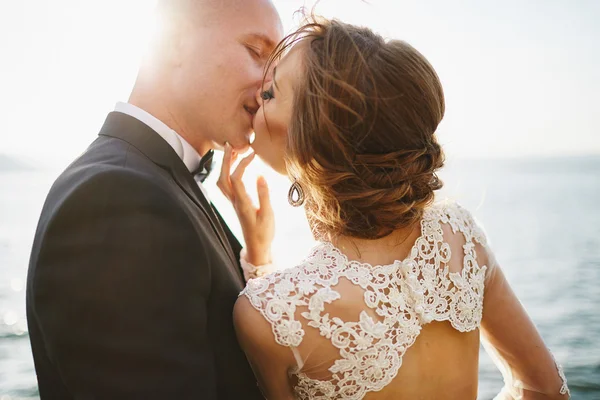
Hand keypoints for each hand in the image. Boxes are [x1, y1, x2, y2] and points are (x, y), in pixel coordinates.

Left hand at [217, 143, 273, 265]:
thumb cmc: (264, 233)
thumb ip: (264, 195)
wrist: (257, 248)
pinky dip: (227, 173)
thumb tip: (260, 175)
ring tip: (232, 153)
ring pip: (221, 181)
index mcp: (242, 203)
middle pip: (223, 177)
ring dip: (224, 166)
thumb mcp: (268, 214)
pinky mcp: (235, 204)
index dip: (242, 164)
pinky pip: (225, 186)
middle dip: (226, 160)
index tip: (253, 154)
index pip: (236, 179)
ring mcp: (233, 203)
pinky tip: (235, 168)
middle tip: (231, 144)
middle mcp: (234, 202)